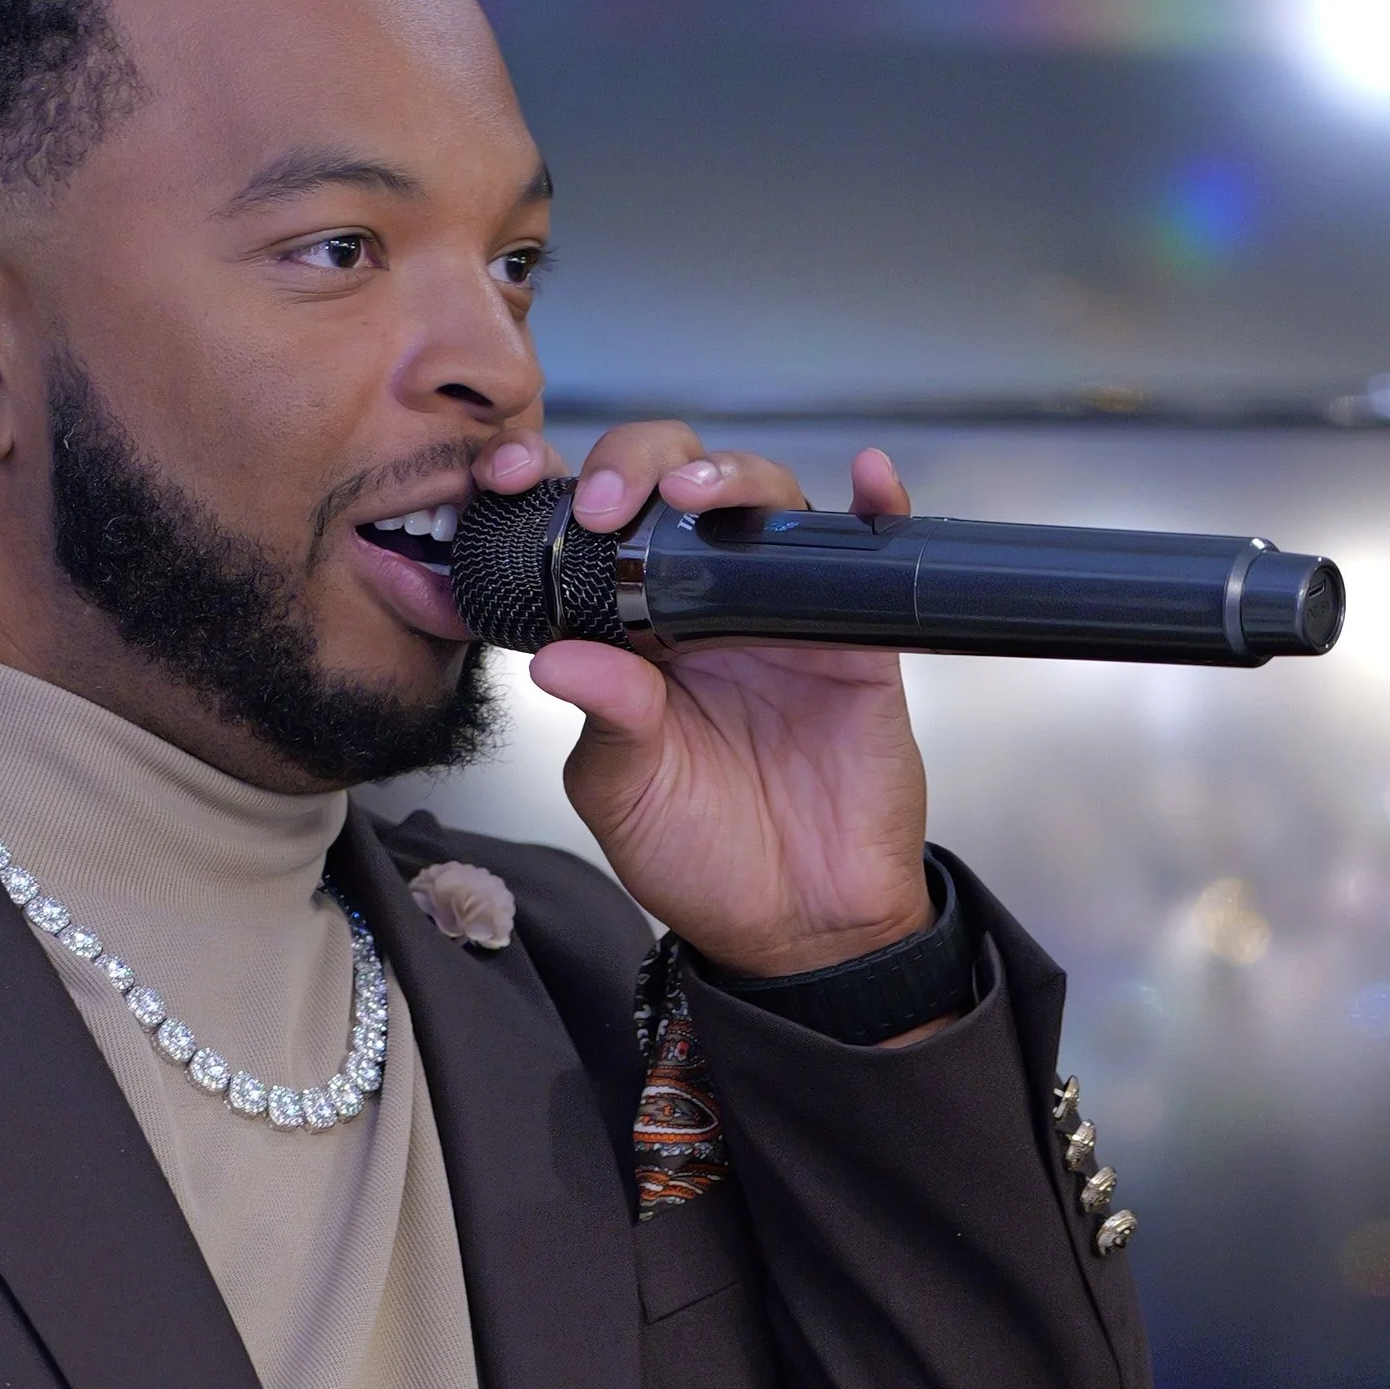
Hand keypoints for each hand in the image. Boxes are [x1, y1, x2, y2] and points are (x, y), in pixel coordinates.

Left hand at [472, 425, 931, 977]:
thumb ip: (604, 718)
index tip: (509, 479)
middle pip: (671, 485)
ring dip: (730, 473)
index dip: (548, 486)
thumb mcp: (624, 791)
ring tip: (695, 491)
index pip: (585, 529)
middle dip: (633, 464)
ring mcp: (780, 609)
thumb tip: (558, 656)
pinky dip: (880, 507)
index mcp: (626, 627)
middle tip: (605, 504)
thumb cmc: (700, 854)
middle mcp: (700, 602)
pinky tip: (872, 479)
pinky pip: (872, 554)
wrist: (795, 925)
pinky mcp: (854, 636)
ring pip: (762, 500)